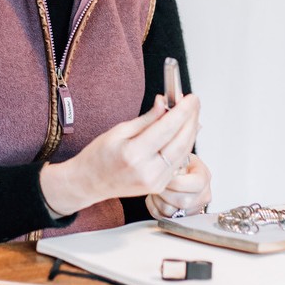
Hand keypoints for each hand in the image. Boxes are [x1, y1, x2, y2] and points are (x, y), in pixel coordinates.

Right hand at [40, 94, 199, 216]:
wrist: (89, 182)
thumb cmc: (99, 156)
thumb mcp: (118, 131)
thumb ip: (146, 119)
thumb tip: (164, 103)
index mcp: (133, 154)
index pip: (167, 129)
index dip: (182, 111)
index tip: (190, 98)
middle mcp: (147, 171)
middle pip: (180, 142)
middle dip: (191, 119)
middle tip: (194, 102)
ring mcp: (155, 181)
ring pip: (183, 153)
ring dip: (190, 131)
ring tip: (192, 113)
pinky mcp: (159, 186)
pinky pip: (178, 162)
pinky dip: (184, 145)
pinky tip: (185, 131)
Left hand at [145, 153, 211, 219]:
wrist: (179, 173)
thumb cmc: (178, 163)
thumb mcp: (180, 155)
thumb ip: (176, 160)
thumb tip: (166, 167)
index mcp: (204, 177)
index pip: (196, 184)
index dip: (176, 182)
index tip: (165, 176)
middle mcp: (203, 196)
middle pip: (184, 202)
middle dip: (165, 192)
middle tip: (156, 183)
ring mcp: (193, 209)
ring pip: (171, 212)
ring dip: (158, 200)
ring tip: (155, 189)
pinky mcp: (181, 218)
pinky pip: (162, 217)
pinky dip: (154, 207)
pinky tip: (154, 197)